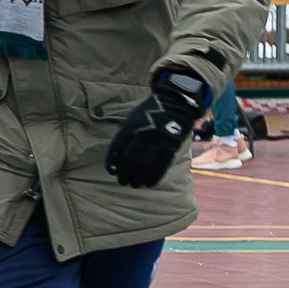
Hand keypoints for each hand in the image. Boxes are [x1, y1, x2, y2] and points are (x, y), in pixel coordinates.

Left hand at [103, 68, 211, 187]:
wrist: (176, 103)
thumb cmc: (151, 113)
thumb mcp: (134, 118)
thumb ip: (126, 135)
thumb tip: (117, 159)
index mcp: (131, 125)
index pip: (117, 147)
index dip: (112, 162)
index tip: (112, 171)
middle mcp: (144, 133)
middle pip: (130, 159)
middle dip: (125, 174)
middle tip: (122, 182)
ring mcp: (158, 140)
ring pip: (145, 165)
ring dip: (138, 178)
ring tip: (134, 184)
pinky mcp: (172, 146)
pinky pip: (161, 166)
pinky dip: (154, 177)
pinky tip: (149, 183)